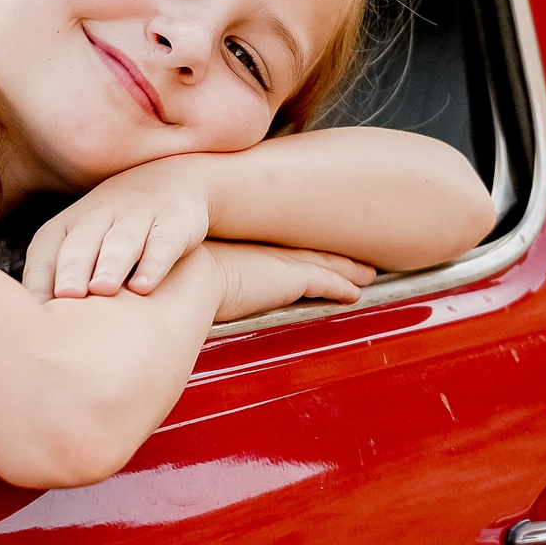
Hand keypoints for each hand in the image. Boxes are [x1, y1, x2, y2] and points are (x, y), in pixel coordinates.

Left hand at [23, 159, 210, 300]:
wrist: (174, 179)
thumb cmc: (114, 228)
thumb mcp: (83, 244)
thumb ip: (59, 279)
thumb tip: (36, 327)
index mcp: (68, 224)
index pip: (46, 250)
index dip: (39, 278)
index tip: (36, 311)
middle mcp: (98, 216)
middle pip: (82, 243)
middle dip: (72, 268)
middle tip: (66, 295)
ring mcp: (137, 216)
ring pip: (121, 241)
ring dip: (111, 264)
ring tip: (102, 289)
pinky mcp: (174, 222)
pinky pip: (162, 242)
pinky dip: (154, 263)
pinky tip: (144, 286)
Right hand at [202, 240, 376, 322]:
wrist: (185, 277)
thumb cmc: (178, 279)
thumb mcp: (191, 278)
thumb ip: (198, 283)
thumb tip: (185, 295)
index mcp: (242, 249)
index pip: (280, 249)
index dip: (299, 250)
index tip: (311, 251)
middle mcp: (265, 252)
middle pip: (309, 252)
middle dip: (333, 256)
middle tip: (353, 259)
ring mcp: (280, 263)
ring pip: (325, 265)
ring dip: (347, 270)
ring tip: (366, 274)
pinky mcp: (291, 279)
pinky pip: (326, 284)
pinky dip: (342, 288)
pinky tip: (355, 294)